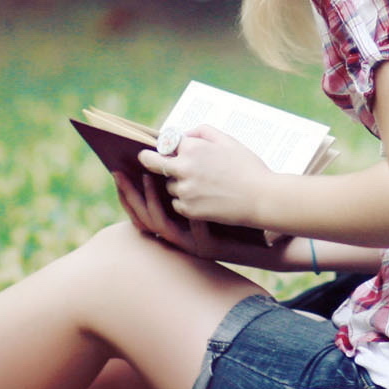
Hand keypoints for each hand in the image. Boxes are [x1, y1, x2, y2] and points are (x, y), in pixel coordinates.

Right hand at [113, 171, 257, 259]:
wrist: (270, 227)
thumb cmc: (240, 201)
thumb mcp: (213, 182)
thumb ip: (196, 161)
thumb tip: (176, 140)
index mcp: (176, 217)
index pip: (143, 204)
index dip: (128, 189)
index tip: (118, 167)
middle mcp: (178, 232)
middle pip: (143, 214)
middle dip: (128, 193)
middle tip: (119, 171)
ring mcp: (191, 242)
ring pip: (160, 224)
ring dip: (150, 201)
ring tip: (146, 177)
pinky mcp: (207, 248)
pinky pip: (188, 233)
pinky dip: (182, 216)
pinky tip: (178, 199)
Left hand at [137, 125, 273, 228]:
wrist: (262, 198)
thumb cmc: (248, 167)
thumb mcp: (228, 141)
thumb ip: (203, 131)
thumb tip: (184, 135)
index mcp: (193, 148)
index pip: (168, 142)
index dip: (169, 145)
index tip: (167, 148)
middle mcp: (184, 167)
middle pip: (152, 162)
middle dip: (148, 159)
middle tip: (145, 159)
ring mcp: (184, 190)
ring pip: (169, 185)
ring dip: (179, 184)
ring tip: (203, 186)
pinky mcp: (188, 209)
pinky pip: (177, 203)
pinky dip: (186, 201)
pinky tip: (205, 199)